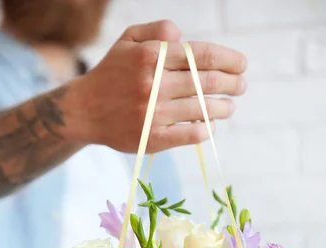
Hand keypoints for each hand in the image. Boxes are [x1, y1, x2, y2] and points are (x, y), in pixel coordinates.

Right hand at [66, 20, 246, 152]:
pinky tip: (211, 127)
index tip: (241, 65)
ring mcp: (152, 114)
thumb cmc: (111, 73)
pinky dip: (205, 130)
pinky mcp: (151, 138)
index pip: (200, 56)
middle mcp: (152, 84)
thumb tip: (185, 37)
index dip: (228, 60)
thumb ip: (158, 31)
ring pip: (200, 110)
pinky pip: (188, 135)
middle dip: (231, 83)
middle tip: (242, 86)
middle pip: (206, 82)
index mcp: (150, 57)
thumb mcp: (128, 40)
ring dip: (223, 108)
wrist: (84, 111)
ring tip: (230, 107)